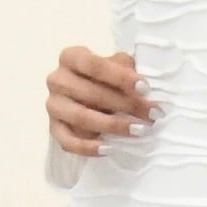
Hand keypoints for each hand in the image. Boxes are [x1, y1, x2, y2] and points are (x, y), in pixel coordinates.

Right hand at [45, 46, 159, 156]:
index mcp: (71, 57)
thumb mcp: (118, 65)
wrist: (91, 95)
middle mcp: (57, 79)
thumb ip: (127, 68)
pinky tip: (109, 149)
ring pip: (80, 117)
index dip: (120, 77)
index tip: (145, 88)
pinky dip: (87, 147)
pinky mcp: (54, 128)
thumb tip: (143, 84)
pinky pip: (67, 141)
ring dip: (112, 126)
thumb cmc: (108, 77)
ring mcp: (53, 104)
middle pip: (90, 93)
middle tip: (153, 114)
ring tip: (139, 130)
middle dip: (126, 104)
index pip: (93, 65)